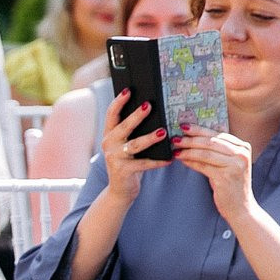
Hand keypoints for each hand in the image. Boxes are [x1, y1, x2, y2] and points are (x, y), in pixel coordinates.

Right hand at [98, 88, 170, 202]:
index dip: (119, 101)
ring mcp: (114, 157)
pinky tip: (170, 158)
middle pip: (124, 126)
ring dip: (150, 138)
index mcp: (109, 134)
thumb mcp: (126, 145)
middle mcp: (109, 144)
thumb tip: (152, 111)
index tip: (128, 90)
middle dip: (137, 115)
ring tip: (163, 132)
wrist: (120, 190)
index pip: (111, 114)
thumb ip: (132, 131)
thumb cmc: (128, 162)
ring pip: (135, 145)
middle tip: (149, 105)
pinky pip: (144, 164)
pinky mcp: (123, 170)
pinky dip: (158, 161)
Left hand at [172, 127, 257, 225]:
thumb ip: (216, 151)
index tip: (184, 126)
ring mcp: (235, 165)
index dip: (199, 129)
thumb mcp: (227, 164)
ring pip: (206, 153)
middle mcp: (241, 154)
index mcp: (243, 147)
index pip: (218, 134)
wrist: (240, 207)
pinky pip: (203, 166)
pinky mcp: (226, 177)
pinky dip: (191, 162)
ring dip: (188, 150)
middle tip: (175, 137)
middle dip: (191, 138)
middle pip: (211, 141)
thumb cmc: (230, 185)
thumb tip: (192, 138)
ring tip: (175, 149)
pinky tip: (182, 160)